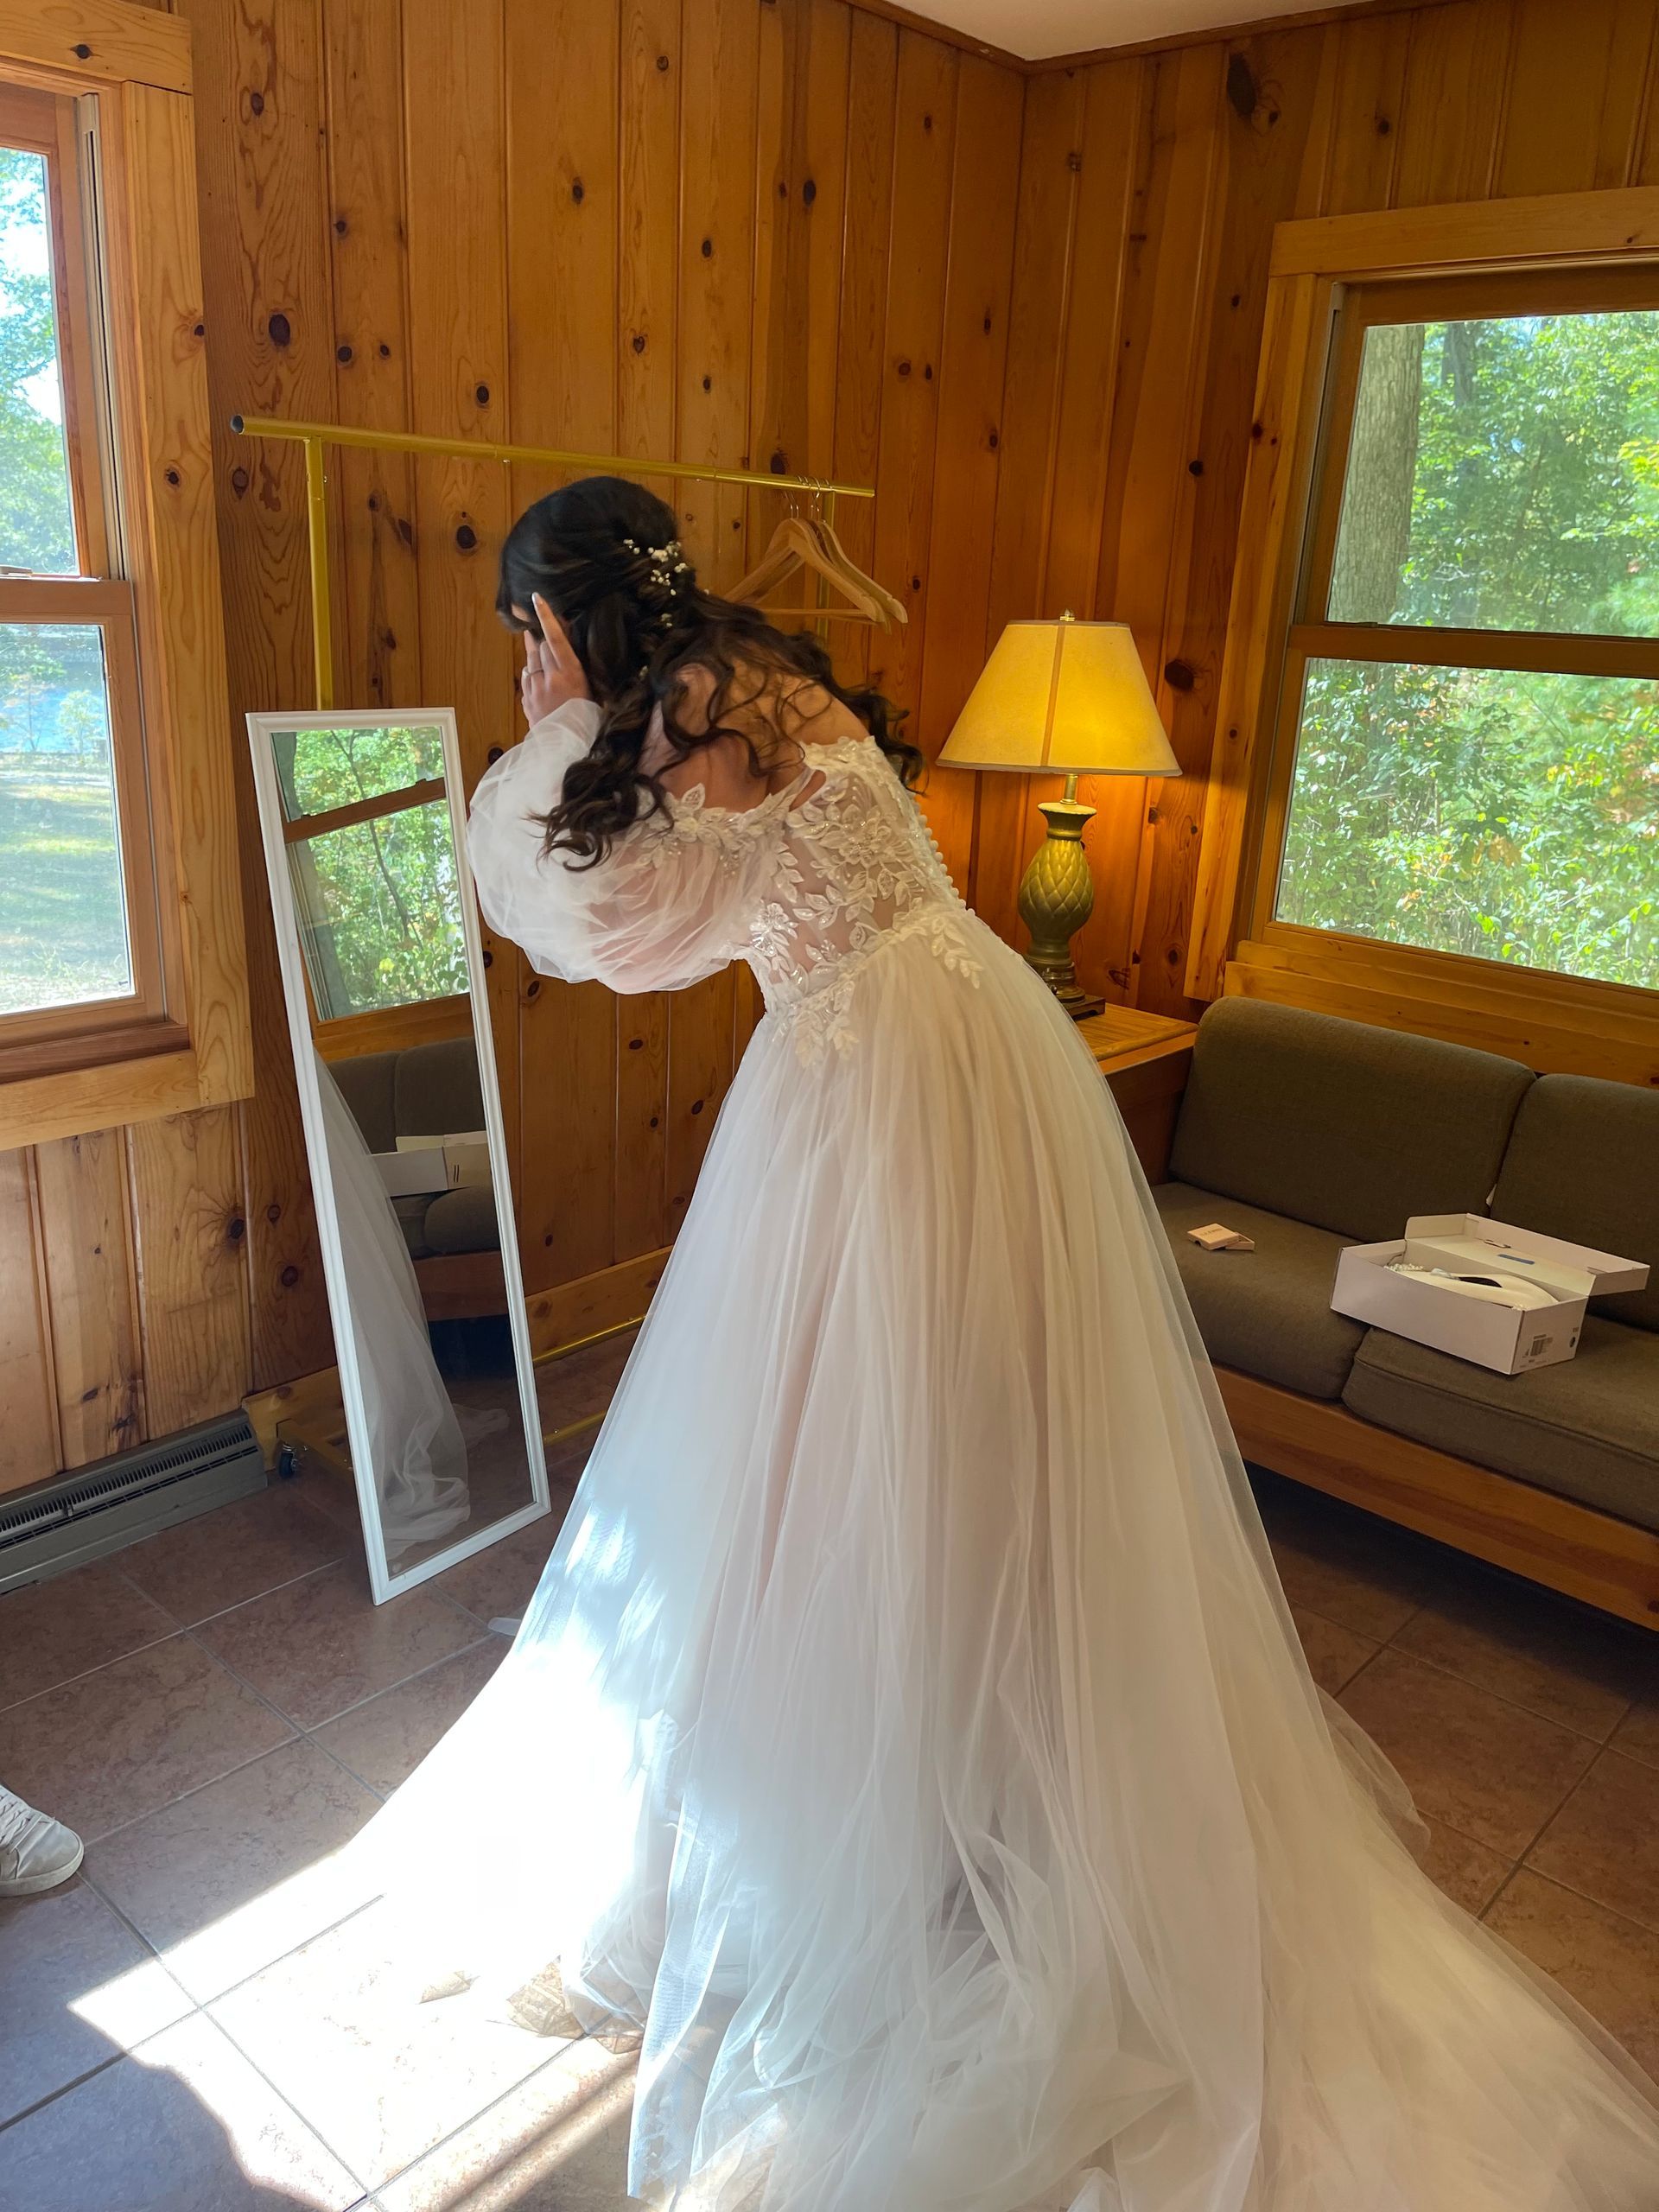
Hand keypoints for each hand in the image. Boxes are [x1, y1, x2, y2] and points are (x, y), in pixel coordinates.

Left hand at [520, 595, 590, 727]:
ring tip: (533, 645)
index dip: (546, 617)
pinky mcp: (526, 701)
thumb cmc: (588, 722)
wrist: (568, 750)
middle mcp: (550, 678)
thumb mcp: (592, 692)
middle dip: (541, 638)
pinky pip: (526, 679)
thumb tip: (569, 652)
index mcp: (571, 674)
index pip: (555, 638)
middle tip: (540, 629)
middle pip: (540, 646)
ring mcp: (535, 690)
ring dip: (533, 653)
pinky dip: (530, 674)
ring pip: (530, 661)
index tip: (537, 599)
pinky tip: (535, 675)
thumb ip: (578, 671)